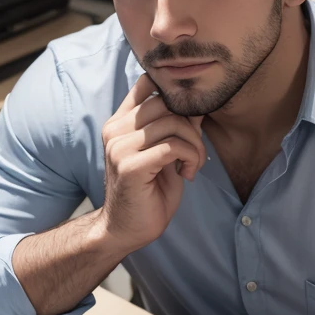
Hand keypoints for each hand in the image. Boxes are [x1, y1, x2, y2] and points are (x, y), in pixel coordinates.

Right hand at [98, 73, 205, 254]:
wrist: (124, 231)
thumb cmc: (147, 194)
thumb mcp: (165, 154)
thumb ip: (176, 128)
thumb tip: (199, 104)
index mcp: (119, 123)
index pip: (146, 84)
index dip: (174, 95)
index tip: (188, 121)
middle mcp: (115, 130)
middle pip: (166, 102)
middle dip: (191, 125)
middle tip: (195, 151)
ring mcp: (120, 147)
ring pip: (173, 123)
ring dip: (194, 145)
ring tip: (192, 165)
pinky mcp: (130, 165)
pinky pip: (173, 146)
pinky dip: (190, 158)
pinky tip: (187, 174)